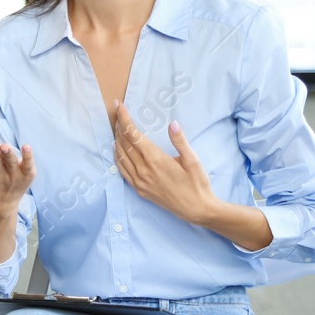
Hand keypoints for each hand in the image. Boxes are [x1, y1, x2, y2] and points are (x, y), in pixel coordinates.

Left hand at [111, 102, 214, 224]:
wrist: (196, 209)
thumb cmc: (197, 184)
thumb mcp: (193, 160)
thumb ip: (180, 141)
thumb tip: (173, 124)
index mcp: (155, 159)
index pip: (133, 134)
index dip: (124, 118)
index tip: (118, 105)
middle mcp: (143, 170)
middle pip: (124, 143)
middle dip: (119, 126)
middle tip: (118, 113)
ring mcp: (139, 181)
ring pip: (121, 156)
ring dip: (117, 140)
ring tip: (117, 127)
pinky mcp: (139, 190)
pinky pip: (122, 171)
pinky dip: (118, 157)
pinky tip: (117, 150)